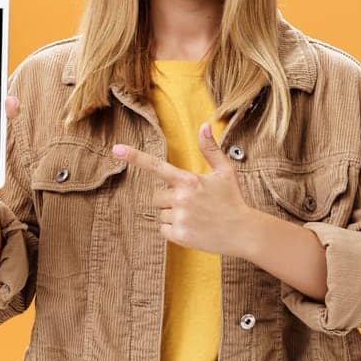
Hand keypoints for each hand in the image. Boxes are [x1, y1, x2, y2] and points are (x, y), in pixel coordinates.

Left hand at [114, 123, 255, 256]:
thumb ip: (211, 149)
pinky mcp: (180, 235)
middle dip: (168, 199)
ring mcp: (180, 218)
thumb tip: (204, 125)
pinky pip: (163, 230)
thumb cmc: (233, 199)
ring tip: (196, 217)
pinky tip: (193, 228)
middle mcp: (181, 198)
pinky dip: (174, 230)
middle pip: (156, 197)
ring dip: (172, 215)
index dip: (135, 157)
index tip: (116, 149)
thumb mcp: (225, 171)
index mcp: (189, 180)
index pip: (157, 166)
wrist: (244, 232)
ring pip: (160, 214)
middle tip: (192, 203)